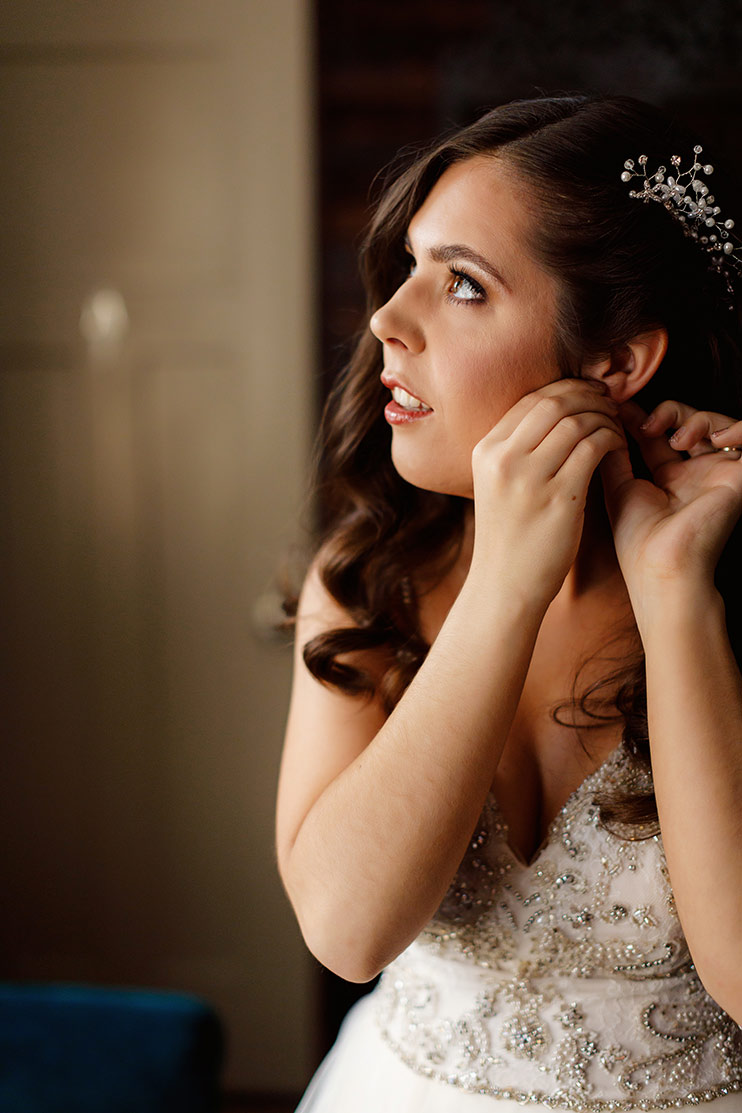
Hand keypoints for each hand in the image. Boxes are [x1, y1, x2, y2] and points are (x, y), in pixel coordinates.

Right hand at [470, 379, 622, 606]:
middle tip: (609, 403)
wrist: (504, 585)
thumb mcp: (498, 486)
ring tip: (616, 426)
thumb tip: (555, 414)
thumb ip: (518, 451)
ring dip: (604, 417)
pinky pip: (593, 448)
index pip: (531, 400)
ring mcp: (529, 478)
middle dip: (588, 396)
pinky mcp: (558, 497)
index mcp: (486, 451)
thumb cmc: (509, 536)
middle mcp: (503, 458)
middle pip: (554, 403)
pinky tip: (618, 446)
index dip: (566, 389)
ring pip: (577, 421)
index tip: (588, 395)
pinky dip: (611, 439)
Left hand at [601, 399, 741, 616]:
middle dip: (667, 412)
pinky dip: (734, 426)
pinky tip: (706, 437)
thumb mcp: (619, 489)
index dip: (640, 415)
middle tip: (646, 422)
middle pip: (688, 423)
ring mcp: (718, 473)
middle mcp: (696, 474)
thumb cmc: (638, 540)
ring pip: (717, 423)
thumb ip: (614, 457)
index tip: (619, 402)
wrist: (663, 566)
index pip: (658, 435)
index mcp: (669, 479)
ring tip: (674, 436)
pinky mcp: (738, 475)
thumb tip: (601, 424)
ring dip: (694, 417)